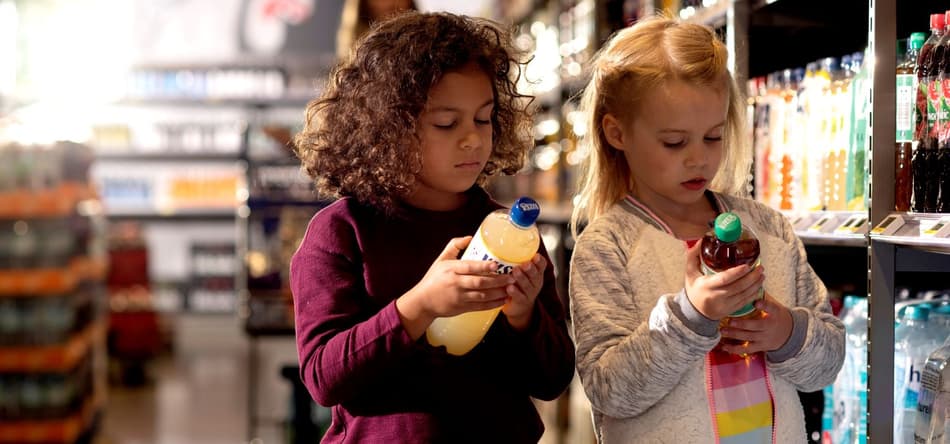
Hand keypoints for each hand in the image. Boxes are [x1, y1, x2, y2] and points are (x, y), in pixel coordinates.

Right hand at [396, 236, 512, 338]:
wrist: (422, 301)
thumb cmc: (433, 279)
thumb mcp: (440, 259)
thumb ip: (454, 246)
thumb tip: (470, 237)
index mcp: (451, 269)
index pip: (469, 267)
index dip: (483, 266)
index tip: (496, 265)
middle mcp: (455, 283)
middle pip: (479, 282)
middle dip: (498, 281)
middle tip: (512, 278)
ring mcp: (459, 297)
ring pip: (482, 296)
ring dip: (498, 293)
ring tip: (511, 289)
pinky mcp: (461, 308)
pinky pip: (480, 307)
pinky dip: (493, 304)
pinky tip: (502, 301)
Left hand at [502, 254, 546, 330]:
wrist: (520, 308)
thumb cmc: (520, 286)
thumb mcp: (523, 273)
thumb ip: (519, 262)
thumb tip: (507, 244)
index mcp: (537, 274)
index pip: (542, 266)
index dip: (540, 261)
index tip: (536, 256)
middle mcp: (535, 283)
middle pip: (535, 275)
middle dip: (530, 269)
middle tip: (525, 264)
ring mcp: (530, 293)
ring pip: (527, 285)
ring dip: (521, 278)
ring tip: (515, 272)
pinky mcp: (522, 302)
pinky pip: (519, 296)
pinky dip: (515, 292)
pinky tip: (509, 288)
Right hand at [684, 241, 764, 320]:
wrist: (695, 311)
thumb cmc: (694, 289)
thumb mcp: (690, 272)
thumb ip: (694, 256)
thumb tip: (701, 240)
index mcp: (707, 285)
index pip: (724, 279)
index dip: (737, 272)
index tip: (747, 265)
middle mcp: (717, 296)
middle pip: (738, 287)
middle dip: (752, 277)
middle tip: (760, 268)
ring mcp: (725, 305)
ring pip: (744, 294)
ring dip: (755, 285)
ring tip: (762, 275)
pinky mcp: (730, 310)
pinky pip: (745, 302)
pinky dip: (753, 294)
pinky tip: (758, 286)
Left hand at [718, 293, 793, 354]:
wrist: (789, 333)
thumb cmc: (776, 316)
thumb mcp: (774, 305)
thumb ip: (761, 296)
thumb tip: (747, 280)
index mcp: (775, 313)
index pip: (771, 308)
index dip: (764, 305)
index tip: (756, 302)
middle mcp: (770, 326)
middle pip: (756, 326)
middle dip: (742, 324)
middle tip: (730, 321)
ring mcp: (765, 338)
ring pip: (749, 337)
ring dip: (735, 335)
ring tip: (723, 331)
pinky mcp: (760, 347)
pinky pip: (746, 349)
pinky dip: (735, 349)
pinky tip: (724, 346)